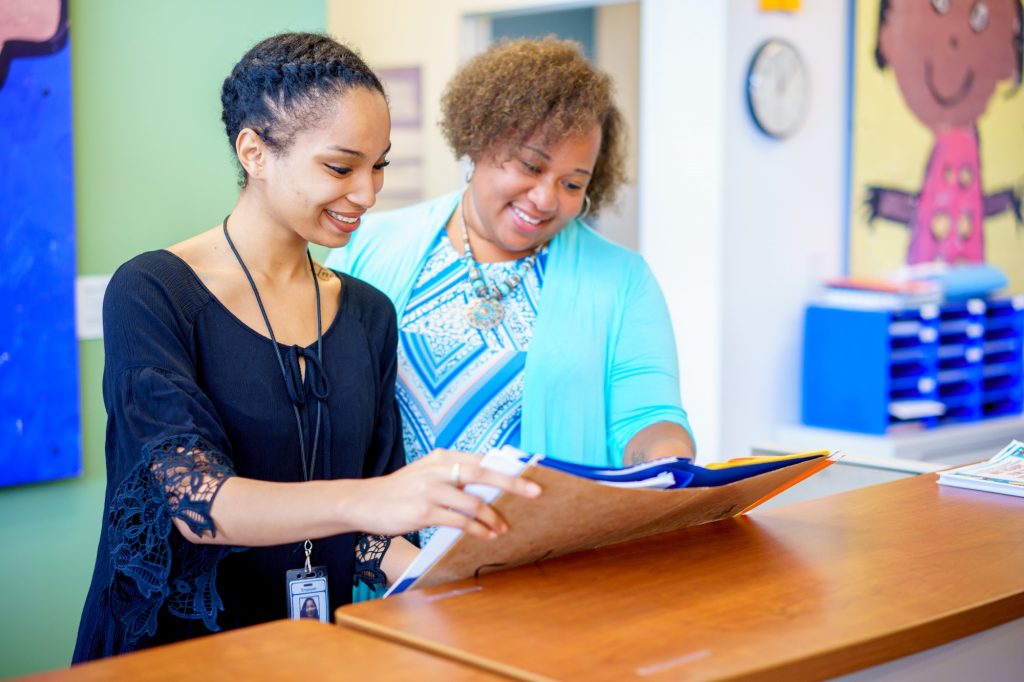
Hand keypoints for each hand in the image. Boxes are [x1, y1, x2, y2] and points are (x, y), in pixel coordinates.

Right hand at [347, 450, 541, 539]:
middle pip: (482, 472)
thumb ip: (453, 476)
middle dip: (512, 483)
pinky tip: (486, 535)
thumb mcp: (426, 474)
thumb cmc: (400, 491)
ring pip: (473, 501)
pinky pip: (458, 521)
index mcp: (441, 457)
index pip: (481, 459)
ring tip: (503, 528)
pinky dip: (476, 529)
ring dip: (493, 517)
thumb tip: (489, 485)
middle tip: (534, 491)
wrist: (363, 502)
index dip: (506, 466)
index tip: (530, 472)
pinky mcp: (423, 511)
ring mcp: (430, 490)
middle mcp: (438, 469)